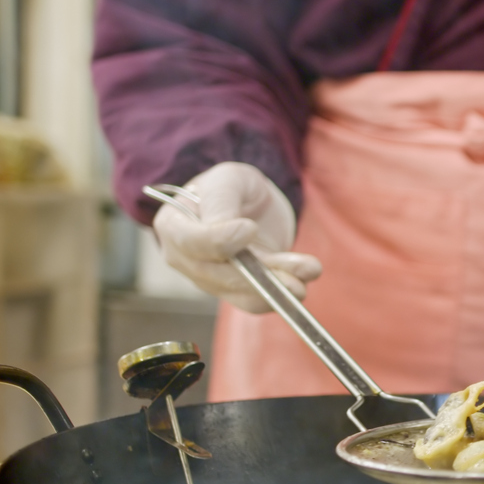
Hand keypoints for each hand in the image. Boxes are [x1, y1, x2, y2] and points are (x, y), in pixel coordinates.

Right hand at [152, 162, 321, 312]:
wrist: (251, 205)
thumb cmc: (232, 187)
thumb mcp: (227, 181)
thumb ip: (222, 203)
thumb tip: (232, 233)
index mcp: (174, 226)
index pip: (191, 242)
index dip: (220, 240)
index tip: (249, 229)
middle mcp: (186, 260)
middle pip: (220, 275)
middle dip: (259, 275)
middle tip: (295, 268)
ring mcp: (211, 280)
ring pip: (243, 293)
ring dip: (279, 286)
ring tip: (309, 270)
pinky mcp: (237, 292)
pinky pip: (256, 302)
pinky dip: (282, 295)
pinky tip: (304, 280)